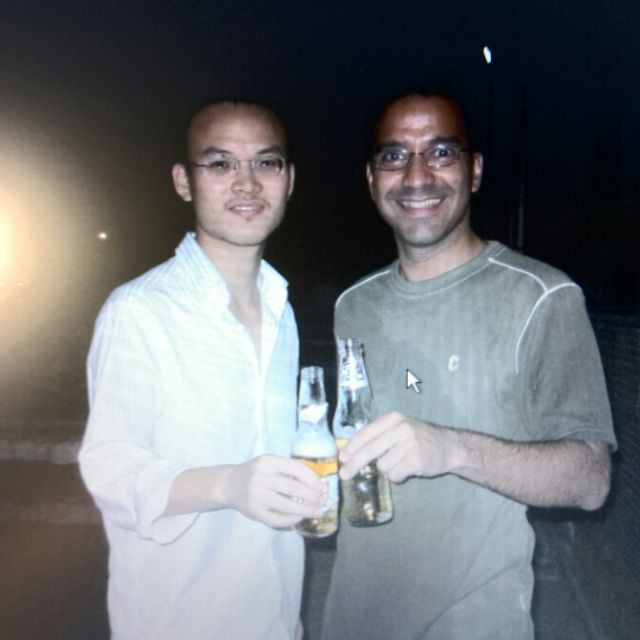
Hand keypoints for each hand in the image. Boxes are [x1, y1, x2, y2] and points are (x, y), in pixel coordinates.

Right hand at [223, 454, 326, 528]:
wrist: (229, 484)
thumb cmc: (256, 472)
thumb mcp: (270, 463)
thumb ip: (289, 469)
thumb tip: (316, 481)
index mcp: (268, 462)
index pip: (296, 468)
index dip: (312, 478)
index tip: (322, 486)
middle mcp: (261, 478)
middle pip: (293, 488)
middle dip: (312, 496)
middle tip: (323, 500)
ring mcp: (257, 496)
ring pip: (287, 505)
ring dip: (306, 510)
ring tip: (318, 511)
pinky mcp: (254, 512)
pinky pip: (277, 519)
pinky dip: (291, 520)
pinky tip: (300, 518)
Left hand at [338, 412, 455, 483]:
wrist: (448, 446)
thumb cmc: (418, 439)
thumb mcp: (399, 429)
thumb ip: (378, 436)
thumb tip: (351, 452)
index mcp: (392, 418)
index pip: (366, 433)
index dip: (352, 447)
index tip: (342, 458)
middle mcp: (400, 428)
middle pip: (370, 450)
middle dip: (355, 464)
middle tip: (344, 474)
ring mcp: (409, 444)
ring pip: (382, 466)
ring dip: (387, 469)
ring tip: (400, 463)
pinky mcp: (416, 460)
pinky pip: (395, 475)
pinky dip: (398, 477)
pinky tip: (407, 469)